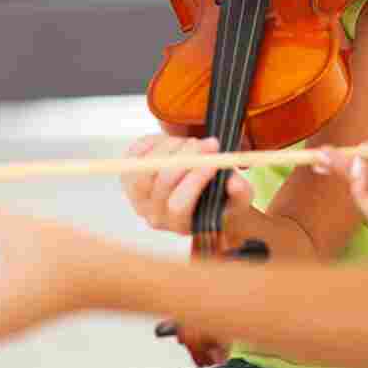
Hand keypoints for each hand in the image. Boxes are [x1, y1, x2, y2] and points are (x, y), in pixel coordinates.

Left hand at [121, 134, 253, 235]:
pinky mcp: (127, 176)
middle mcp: (154, 215)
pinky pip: (134, 153)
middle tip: (207, 141)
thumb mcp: (238, 198)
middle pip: (162, 182)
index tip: (215, 157)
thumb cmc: (220, 198)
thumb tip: (234, 183)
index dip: (196, 178)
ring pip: (146, 166)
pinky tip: (173, 142)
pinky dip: (154, 142)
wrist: (198, 195)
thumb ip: (240, 192)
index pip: (179, 204)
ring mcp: (136, 197)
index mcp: (180, 225)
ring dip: (171, 147)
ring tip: (192, 142)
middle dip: (187, 156)